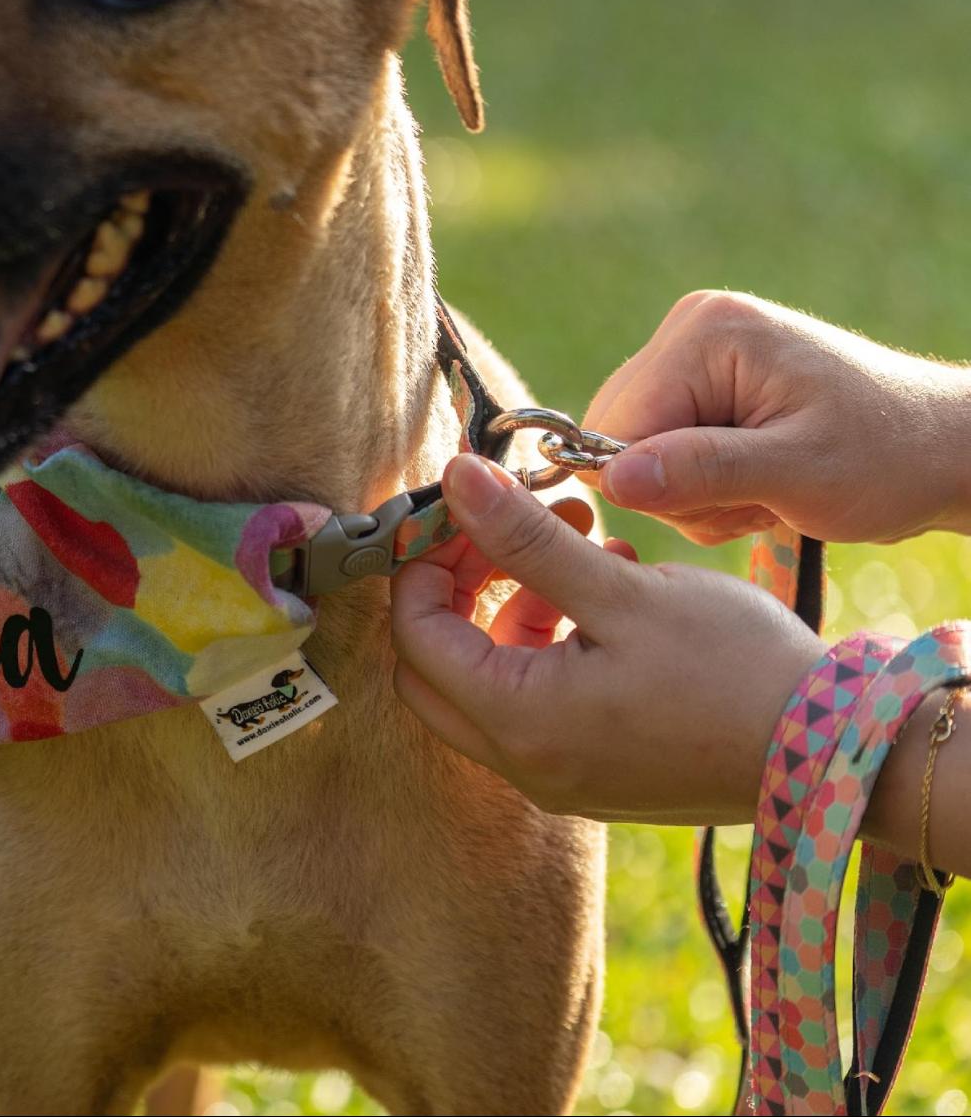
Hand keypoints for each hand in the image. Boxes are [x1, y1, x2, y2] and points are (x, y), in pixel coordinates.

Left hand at [390, 454, 826, 824]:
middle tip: (505, 527)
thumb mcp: (622, 589)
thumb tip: (454, 478)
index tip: (464, 510)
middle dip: (458, 588)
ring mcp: (560, 775)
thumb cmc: (736, 670)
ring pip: (487, 682)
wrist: (838, 753)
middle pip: (434, 667)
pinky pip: (537, 702)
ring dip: (511, 605)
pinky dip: (549, 641)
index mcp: (518, 723)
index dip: (425, 564)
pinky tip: (606, 585)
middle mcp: (525, 764)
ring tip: (575, 541)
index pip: (415, 636)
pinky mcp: (597, 772)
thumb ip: (525, 538)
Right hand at [582, 290, 970, 544]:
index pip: (616, 426)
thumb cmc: (890, 458)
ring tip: (768, 489)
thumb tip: (611, 481)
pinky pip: (662, 452)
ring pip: (638, 453)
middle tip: (758, 496)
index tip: (732, 500)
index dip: (655, 483)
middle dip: (678, 489)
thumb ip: (703, 472)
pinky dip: (704, 485)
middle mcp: (690, 329)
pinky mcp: (704, 383)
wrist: (947, 449)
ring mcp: (696, 354)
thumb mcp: (800, 475)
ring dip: (695, 494)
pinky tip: (760, 481)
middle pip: (620, 438)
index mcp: (706, 333)